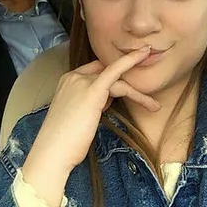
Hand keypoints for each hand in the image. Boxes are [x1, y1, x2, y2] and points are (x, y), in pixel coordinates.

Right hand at [22, 46, 159, 206]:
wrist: (53, 151)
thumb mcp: (77, 117)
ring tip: (153, 106)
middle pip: (106, 72)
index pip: (94, 72)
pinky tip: (144, 55)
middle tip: (145, 95)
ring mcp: (81, 82)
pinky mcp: (93, 90)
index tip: (125, 92)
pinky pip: (115, 70)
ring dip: (137, 92)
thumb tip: (106, 101)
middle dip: (125, 80)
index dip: (109, 82)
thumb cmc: (64, 142)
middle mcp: (73, 77)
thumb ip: (90, 104)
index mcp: (66, 82)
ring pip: (116, 78)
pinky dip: (131, 60)